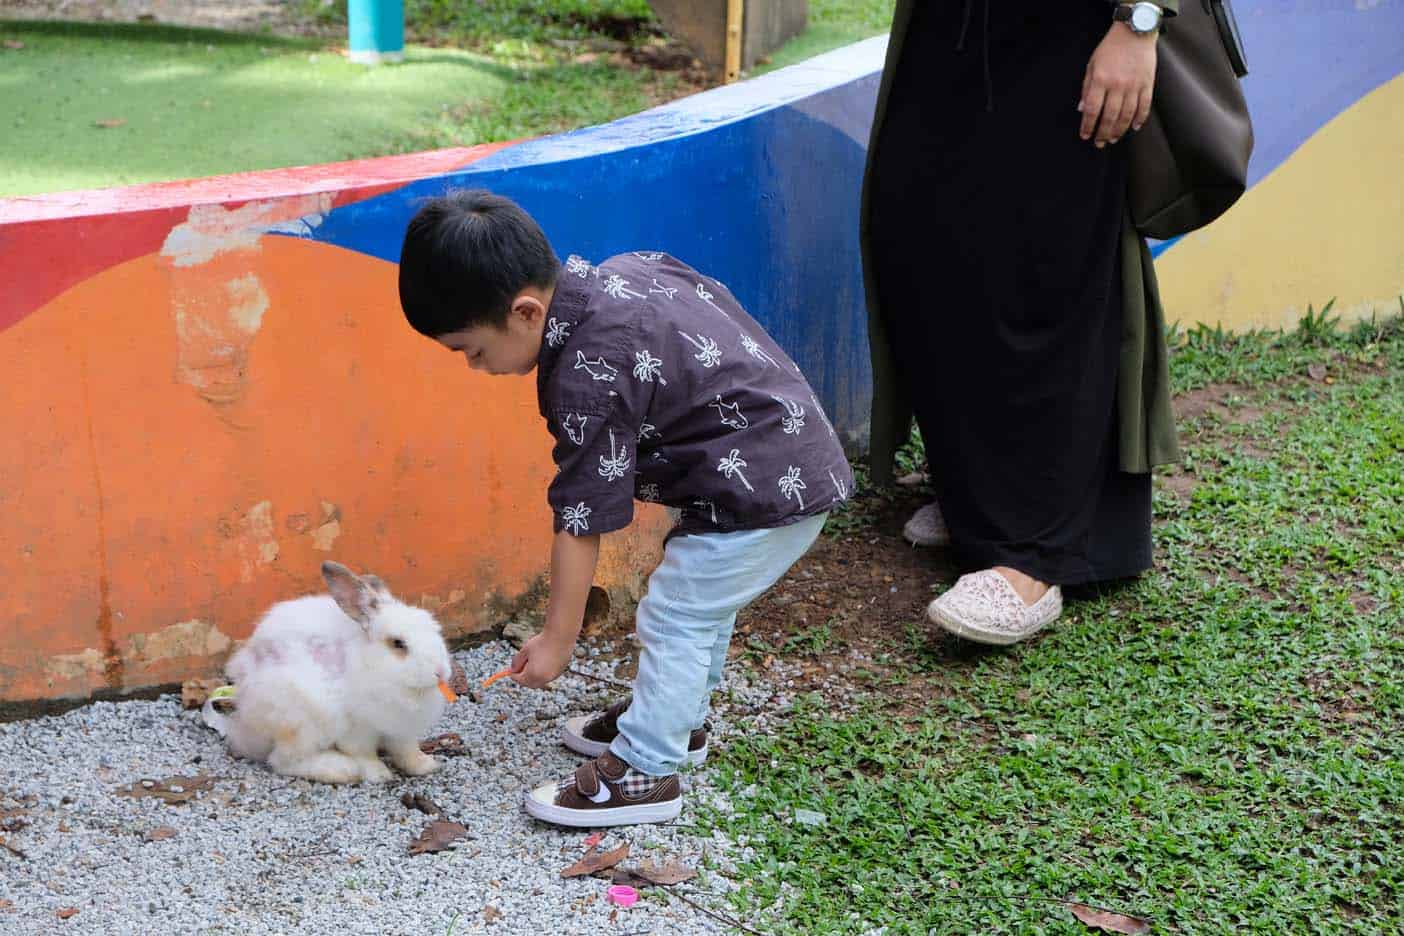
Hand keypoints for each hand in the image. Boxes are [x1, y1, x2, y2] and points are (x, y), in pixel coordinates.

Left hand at [509, 631, 574, 688]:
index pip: (519, 680)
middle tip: (520, 669)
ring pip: (540, 680)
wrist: (561, 636)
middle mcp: (544, 679)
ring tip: (532, 662)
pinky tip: (543, 660)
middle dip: (523, 678)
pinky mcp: (560, 672)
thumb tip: (512, 670)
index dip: (514, 675)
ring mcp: (553, 676)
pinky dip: (543, 672)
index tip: (510, 670)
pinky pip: (548, 676)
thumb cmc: (541, 642)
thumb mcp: (525, 650)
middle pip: (529, 684)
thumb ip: (517, 662)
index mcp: (533, 675)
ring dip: (534, 676)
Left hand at [1079, 20, 1157, 147]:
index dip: (1087, 125)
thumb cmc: (1110, 48)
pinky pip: (1144, 106)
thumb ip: (1086, 87)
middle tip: (1099, 143)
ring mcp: (1134, 86)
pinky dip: (1139, 119)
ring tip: (1114, 139)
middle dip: (1103, 133)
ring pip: (1127, 115)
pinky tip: (1134, 128)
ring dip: (1119, 130)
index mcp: (1101, 80)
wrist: (1135, 32)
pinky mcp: (1147, 84)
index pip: (1091, 109)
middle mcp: (1117, 85)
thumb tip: (1081, 109)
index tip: (1085, 135)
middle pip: (1109, 116)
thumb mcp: (1092, 65)